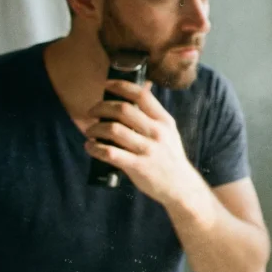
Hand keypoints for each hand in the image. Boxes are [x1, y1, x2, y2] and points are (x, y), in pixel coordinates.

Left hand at [84, 80, 200, 204]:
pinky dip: (95, 147)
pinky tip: (90, 146)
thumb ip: (153, 116)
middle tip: (92, 112)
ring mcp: (148, 149)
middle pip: (122, 109)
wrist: (180, 186)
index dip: (121, 86)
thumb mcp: (169, 133)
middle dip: (101, 107)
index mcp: (164, 121)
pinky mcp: (138, 166)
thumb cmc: (169, 157)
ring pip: (113, 129)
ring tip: (90, 131)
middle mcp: (157, 132)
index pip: (142, 95)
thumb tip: (138, 93)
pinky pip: (110, 152)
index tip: (107, 86)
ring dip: (95, 128)